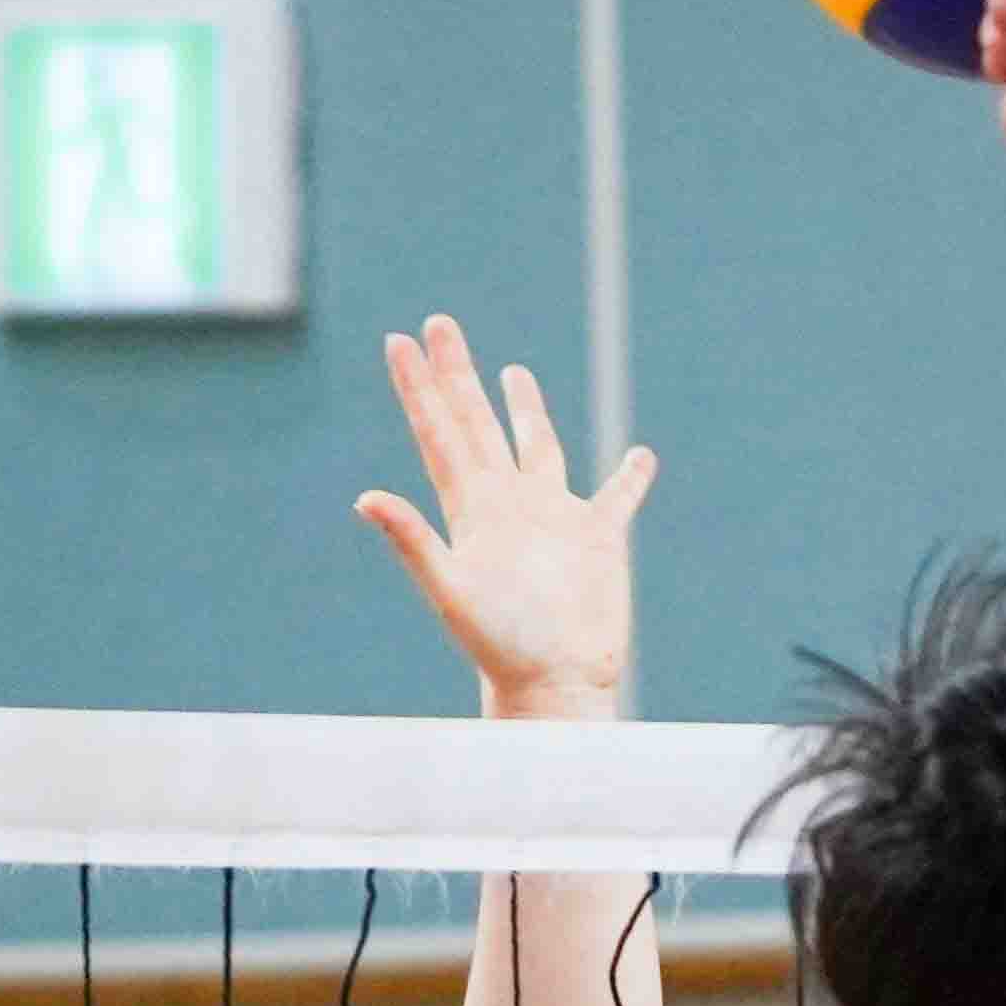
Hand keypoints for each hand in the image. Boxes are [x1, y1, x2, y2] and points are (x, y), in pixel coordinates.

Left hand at [354, 315, 650, 721]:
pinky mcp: (598, 539)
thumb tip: (365, 498)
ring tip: (514, 371)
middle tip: (439, 322)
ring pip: (537, 448)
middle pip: (477, 422)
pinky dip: (629, 477)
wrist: (555, 682)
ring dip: (526, 410)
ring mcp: (553, 518)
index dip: (418, 388)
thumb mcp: (450, 591)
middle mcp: (508, 503)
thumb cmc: (501, 646)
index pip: (439, 432)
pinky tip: (640, 457)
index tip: (399, 342)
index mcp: (472, 509)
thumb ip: (412, 541)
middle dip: (458, 373)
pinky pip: (616, 497)